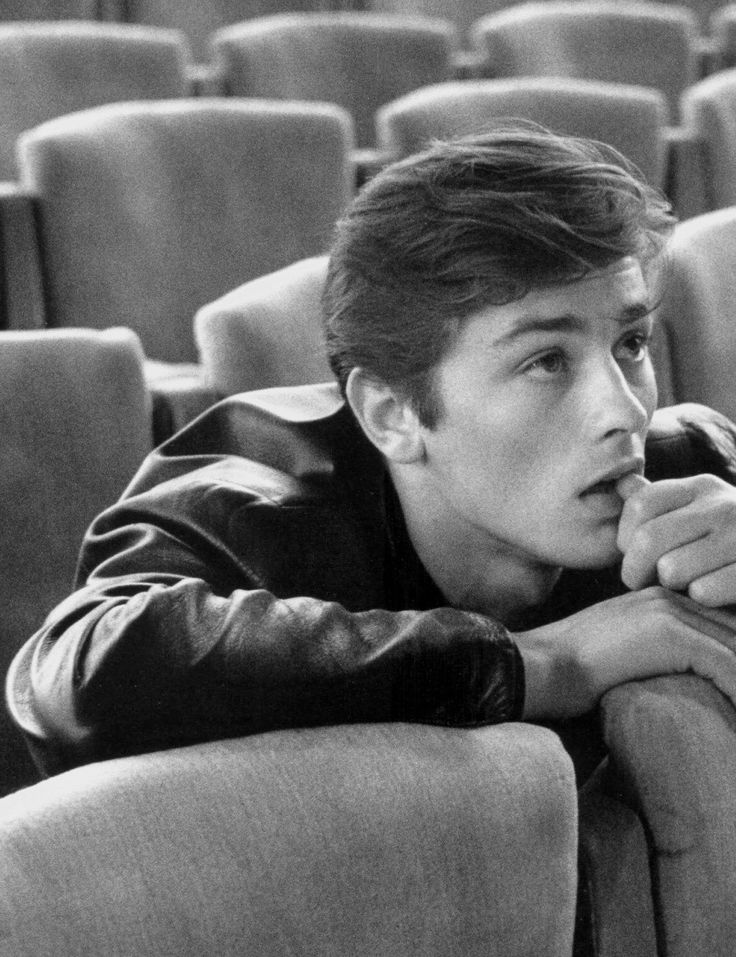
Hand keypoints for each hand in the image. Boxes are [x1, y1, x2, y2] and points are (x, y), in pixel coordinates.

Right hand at [514, 586, 735, 719]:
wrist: (539, 668)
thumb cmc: (570, 673)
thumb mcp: (620, 653)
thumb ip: (654, 653)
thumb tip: (684, 679)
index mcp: (661, 598)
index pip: (725, 621)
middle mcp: (669, 596)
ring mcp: (670, 612)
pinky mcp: (670, 636)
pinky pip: (729, 665)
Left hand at [616, 472, 735, 605]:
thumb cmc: (727, 545)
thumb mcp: (696, 513)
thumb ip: (659, 502)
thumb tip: (621, 482)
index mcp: (702, 486)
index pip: (640, 504)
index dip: (624, 536)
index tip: (630, 553)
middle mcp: (724, 504)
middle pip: (649, 539)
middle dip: (635, 570)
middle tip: (642, 582)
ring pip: (672, 569)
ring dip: (672, 587)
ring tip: (684, 586)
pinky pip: (704, 591)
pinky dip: (701, 599)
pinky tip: (712, 597)